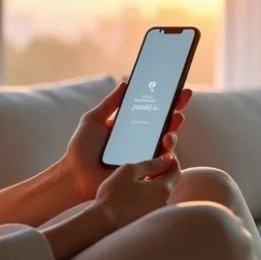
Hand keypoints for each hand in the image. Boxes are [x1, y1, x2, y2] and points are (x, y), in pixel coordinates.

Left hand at [62, 82, 192, 202]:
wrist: (76, 176)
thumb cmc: (81, 149)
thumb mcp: (93, 120)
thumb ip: (110, 103)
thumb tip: (125, 83)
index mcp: (131, 127)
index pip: (152, 112)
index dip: (166, 101)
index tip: (177, 88)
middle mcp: (141, 141)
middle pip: (165, 125)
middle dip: (176, 111)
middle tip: (183, 98)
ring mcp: (145, 157)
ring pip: (167, 142)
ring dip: (173, 131)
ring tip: (173, 123)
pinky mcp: (146, 172)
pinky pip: (163, 162)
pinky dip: (168, 151)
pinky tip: (167, 142)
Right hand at [92, 153, 182, 230]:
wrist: (102, 222)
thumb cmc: (114, 195)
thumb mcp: (130, 171)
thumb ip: (151, 164)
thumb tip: (167, 159)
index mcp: (163, 189)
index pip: (176, 172)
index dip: (171, 162)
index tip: (163, 155)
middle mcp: (164, 203)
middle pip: (169, 183)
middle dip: (162, 172)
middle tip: (149, 164)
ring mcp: (156, 213)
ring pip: (160, 194)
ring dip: (154, 184)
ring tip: (140, 178)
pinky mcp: (147, 219)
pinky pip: (153, 202)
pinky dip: (148, 194)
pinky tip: (135, 192)